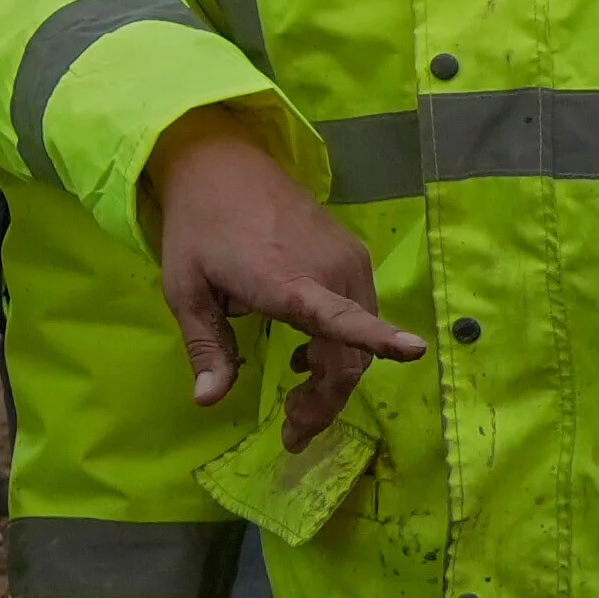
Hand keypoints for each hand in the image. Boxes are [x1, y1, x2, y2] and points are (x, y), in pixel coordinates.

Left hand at [137, 112, 418, 438]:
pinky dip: (343, 346)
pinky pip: (359, 313)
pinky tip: (305, 357)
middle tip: (294, 433)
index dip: (377, 336)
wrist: (224, 164)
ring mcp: (348, 261)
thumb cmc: (198, 228)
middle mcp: (330, 270)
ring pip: (358, 341)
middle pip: (349, 354)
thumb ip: (206, 346)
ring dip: (334, 379)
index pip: (338, 315)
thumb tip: (208, 400)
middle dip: (326, 402)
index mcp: (285, 280)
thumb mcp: (185, 289)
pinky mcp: (354, 256)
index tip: (414, 351)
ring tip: (297, 404)